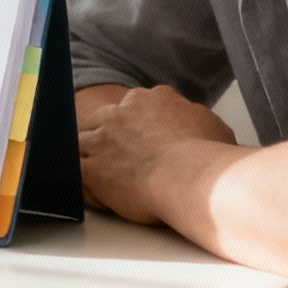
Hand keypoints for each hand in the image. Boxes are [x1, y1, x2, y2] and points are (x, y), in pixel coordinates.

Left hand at [78, 85, 236, 223]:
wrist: (189, 177)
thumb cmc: (206, 156)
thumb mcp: (212, 124)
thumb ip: (193, 116)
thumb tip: (191, 119)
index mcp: (150, 99)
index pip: (135, 104)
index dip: (137, 123)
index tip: (144, 138)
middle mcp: (121, 113)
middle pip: (104, 118)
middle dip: (107, 133)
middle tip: (117, 152)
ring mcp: (102, 139)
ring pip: (83, 140)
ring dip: (89, 153)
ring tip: (97, 169)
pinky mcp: (91, 167)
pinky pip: (74, 171)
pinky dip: (78, 179)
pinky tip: (85, 188)